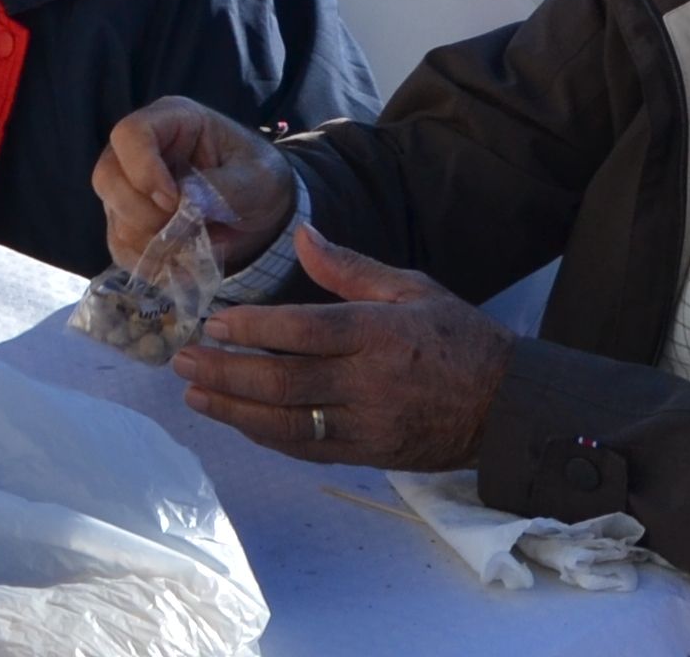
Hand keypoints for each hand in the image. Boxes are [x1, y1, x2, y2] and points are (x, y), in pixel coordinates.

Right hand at [95, 100, 295, 272]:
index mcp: (171, 121)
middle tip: (182, 228)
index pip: (131, 134)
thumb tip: (186, 204)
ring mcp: (131, 188)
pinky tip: (178, 264)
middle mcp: (140, 152)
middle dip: (142, 212)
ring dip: (147, 241)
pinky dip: (146, 262)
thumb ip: (224, 188)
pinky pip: (119, 246)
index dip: (143, 170)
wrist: (264, 210)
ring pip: (111, 214)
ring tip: (189, 247)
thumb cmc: (258, 179)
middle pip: (107, 176)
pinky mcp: (131, 222)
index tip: (174, 201)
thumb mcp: (256, 178)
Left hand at [170, 225, 512, 472]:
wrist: (506, 406)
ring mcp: (369, 424)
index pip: (305, 331)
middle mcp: (370, 382)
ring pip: (289, 423)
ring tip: (195, 396)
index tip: (214, 322)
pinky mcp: (370, 454)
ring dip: (236, 411)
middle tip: (183, 362)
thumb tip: (301, 235)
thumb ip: (351, 267)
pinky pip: (310, 448)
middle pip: (285, 382)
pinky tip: (239, 422)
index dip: (255, 329)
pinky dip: (269, 436)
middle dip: (227, 373)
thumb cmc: (457, 337)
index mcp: (380, 333)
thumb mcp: (411, 287)